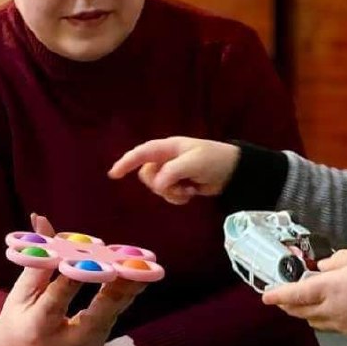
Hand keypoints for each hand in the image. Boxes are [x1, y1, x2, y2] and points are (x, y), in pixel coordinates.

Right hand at [0, 214, 146, 345]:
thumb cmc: (21, 315)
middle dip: (116, 286)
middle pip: (96, 313)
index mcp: (37, 328)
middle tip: (133, 262)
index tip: (87, 257)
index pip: (57, 300)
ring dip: (130, 283)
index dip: (72, 279)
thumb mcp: (22, 290)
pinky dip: (127, 288)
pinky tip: (140, 269)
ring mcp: (87, 345)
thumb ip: (37, 257)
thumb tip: (40, 218)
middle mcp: (66, 342)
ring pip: (113, 311)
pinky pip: (116, 310)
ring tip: (145, 261)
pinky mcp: (99, 341)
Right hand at [108, 137, 240, 205]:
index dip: (126, 162)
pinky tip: (192, 193)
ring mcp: (172, 172)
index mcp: (168, 148)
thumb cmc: (214, 160)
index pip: (142, 153)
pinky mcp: (179, 184)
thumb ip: (172, 172)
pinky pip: (168, 194)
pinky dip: (178, 197)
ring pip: (157, 187)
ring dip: (171, 193)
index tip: (114, 175)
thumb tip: (157, 185)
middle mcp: (167, 159)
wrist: (233, 171)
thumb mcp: (193, 163)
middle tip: (178, 186)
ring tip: (189, 190)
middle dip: (160, 185)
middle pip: (147, 175)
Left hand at [262, 250, 346, 342]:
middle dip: (287, 305)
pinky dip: (319, 318)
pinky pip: (328, 327)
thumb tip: (322, 266)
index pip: (297, 293)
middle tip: (280, 298)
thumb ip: (338, 260)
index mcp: (332, 288)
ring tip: (301, 302)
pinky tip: (326, 310)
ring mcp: (342, 325)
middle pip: (300, 311)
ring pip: (313, 321)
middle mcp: (332, 310)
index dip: (279, 294)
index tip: (266, 295)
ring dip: (303, 312)